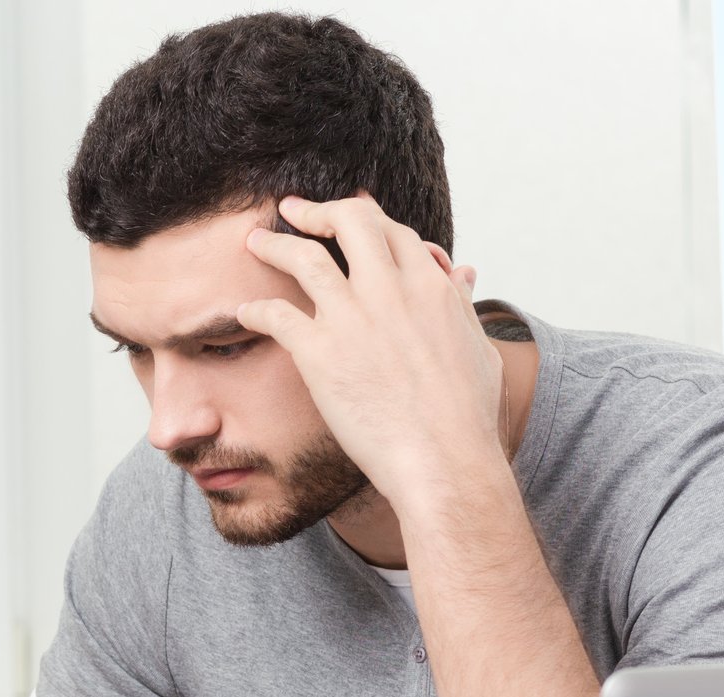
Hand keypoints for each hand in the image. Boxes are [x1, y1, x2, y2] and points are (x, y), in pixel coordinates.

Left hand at [236, 193, 505, 515]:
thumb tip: (461, 274)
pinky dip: (256, 309)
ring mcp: (354, 318)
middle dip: (319, 210)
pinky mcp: (320, 352)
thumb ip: (462, 305)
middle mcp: (391, 290)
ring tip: (254, 240)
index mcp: (430, 286)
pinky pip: (276, 315)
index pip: (393, 231)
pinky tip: (245, 313)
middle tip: (294, 210)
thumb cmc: (465, 417)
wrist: (444, 459)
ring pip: (305, 257)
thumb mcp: (478, 348)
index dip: (365, 218)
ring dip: (275, 244)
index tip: (347, 213)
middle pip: (350, 223)